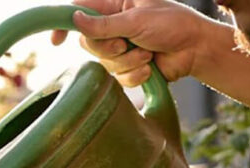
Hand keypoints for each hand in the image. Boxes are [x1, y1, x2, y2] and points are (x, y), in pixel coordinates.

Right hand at [52, 0, 207, 88]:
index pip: (81, 10)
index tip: (54, 41)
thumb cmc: (172, 25)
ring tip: (147, 55)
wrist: (194, 50)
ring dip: (127, 63)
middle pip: (89, 44)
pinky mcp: (128, 67)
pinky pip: (118, 79)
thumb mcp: (136, 21)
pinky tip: (150, 68)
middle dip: (109, 49)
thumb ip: (103, 23)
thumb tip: (75, 20)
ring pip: (104, 64)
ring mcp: (121, 47)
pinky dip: (134, 76)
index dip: (64, 24)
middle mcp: (115, 26)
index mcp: (116, 5)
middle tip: (127, 43)